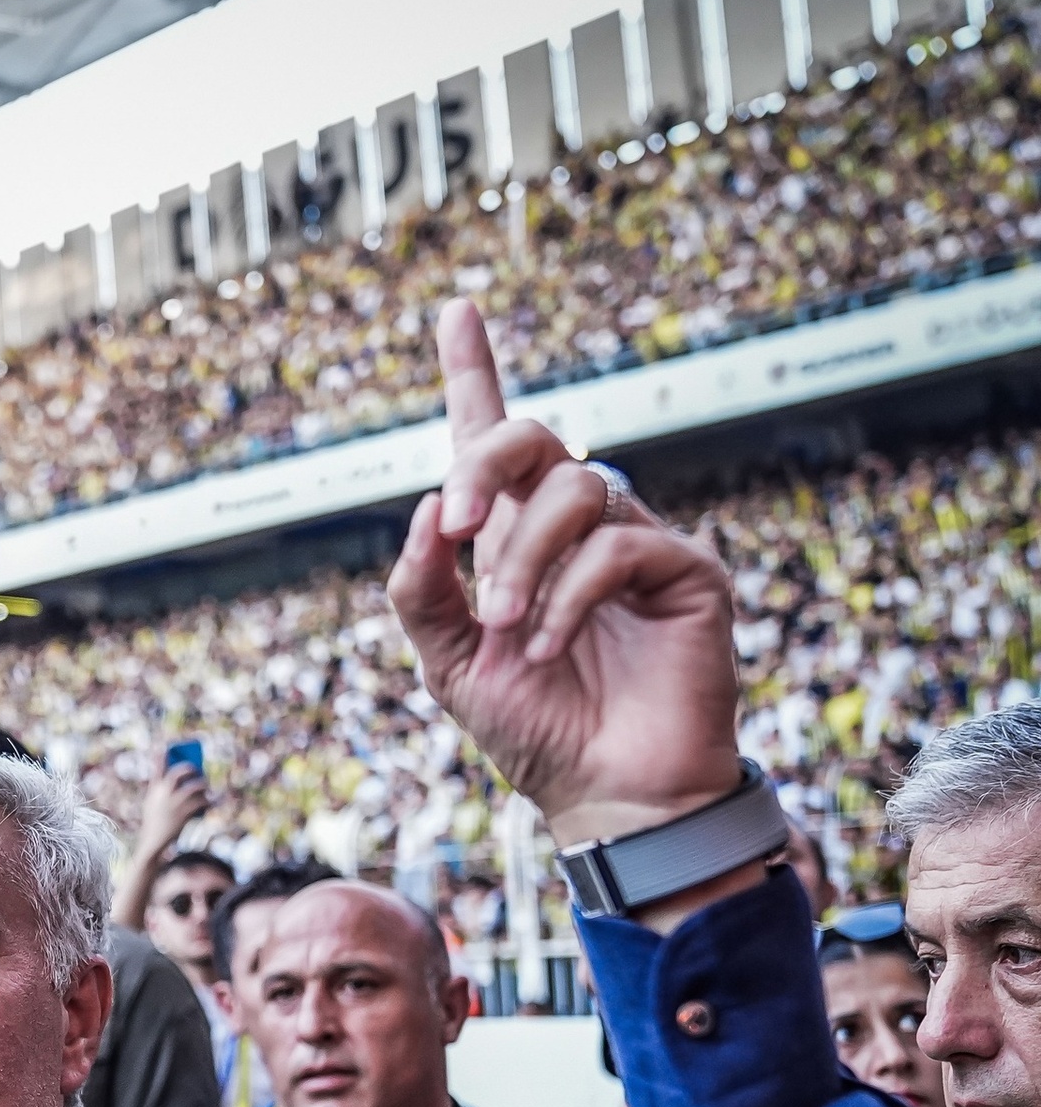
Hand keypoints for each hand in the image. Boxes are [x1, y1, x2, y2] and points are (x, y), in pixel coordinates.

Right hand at [134, 754, 212, 859]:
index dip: (162, 755)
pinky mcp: (184, 814)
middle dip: (189, 768)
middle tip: (196, 769)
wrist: (153, 842)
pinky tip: (209, 801)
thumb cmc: (155, 822)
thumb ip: (162, 790)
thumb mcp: (153, 804)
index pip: (158, 767)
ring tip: (205, 786)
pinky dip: (207, 800)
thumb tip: (184, 779)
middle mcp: (163, 794)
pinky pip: (200, 801)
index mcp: (154, 790)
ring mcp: (174, 803)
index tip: (166, 746)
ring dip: (202, 785)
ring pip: (194, 787)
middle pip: (179, 773)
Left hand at [387, 300, 740, 849]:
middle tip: (454, 524)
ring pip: (575, 491)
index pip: (494, 439)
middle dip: (485, 462)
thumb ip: (420, 589)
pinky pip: (617, 548)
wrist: (603, 796)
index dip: (473, 373)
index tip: (455, 310)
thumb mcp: (445, 662)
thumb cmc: (531, 729)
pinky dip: (566, 598)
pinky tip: (547, 648)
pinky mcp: (687, 573)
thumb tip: (427, 507)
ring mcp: (635, 543)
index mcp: (515, 537)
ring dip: (521, 562)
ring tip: (503, 631)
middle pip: (535, 436)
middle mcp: (576, 527)